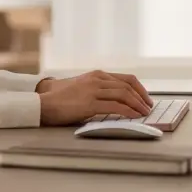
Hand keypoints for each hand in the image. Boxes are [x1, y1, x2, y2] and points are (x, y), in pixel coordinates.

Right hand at [37, 70, 153, 125]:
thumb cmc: (61, 98)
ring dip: (137, 105)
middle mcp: (97, 79)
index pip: (126, 79)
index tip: (146, 99)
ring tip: (144, 113)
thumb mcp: (83, 88)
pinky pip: (115, 106)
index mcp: (97, 74)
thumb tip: (118, 102)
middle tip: (148, 108)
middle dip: (142, 98)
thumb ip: (99, 90)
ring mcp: (93, 90)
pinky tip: (134, 116)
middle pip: (128, 86)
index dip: (140, 89)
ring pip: (124, 94)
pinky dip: (128, 111)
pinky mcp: (89, 103)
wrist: (44, 102)